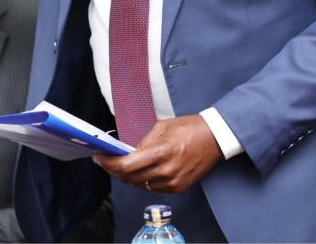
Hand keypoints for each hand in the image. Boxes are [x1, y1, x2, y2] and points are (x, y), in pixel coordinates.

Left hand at [93, 115, 223, 194]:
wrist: (215, 139)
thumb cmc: (190, 128)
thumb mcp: (163, 127)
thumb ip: (143, 142)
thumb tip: (127, 153)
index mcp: (162, 151)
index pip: (128, 165)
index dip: (109, 163)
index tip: (99, 158)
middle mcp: (167, 171)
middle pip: (130, 177)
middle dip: (114, 169)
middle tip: (105, 160)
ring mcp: (173, 182)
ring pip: (139, 184)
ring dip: (127, 176)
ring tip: (119, 164)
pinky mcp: (178, 188)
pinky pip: (152, 187)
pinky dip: (142, 180)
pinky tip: (138, 170)